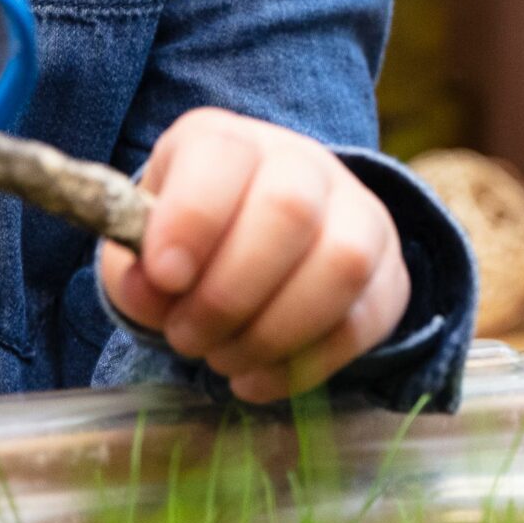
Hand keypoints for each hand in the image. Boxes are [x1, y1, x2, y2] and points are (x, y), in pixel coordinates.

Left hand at [98, 109, 408, 402]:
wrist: (262, 242)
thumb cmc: (192, 241)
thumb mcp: (146, 243)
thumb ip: (135, 268)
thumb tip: (150, 292)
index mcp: (229, 143)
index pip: (223, 156)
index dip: (193, 219)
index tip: (164, 277)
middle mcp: (302, 163)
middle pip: (289, 209)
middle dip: (229, 292)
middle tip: (186, 336)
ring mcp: (356, 214)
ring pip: (342, 264)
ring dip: (272, 332)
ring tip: (221, 359)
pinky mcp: (388, 274)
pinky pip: (363, 321)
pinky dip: (303, 366)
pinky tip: (254, 379)